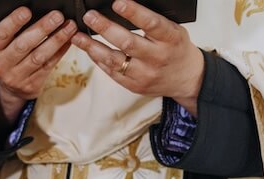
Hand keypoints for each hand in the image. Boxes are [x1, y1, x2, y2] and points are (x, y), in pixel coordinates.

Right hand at [0, 8, 77, 121]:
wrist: (12, 89)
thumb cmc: (10, 58)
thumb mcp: (4, 46)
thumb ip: (15, 33)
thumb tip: (39, 13)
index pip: (1, 34)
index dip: (13, 22)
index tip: (27, 11)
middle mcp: (1, 65)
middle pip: (22, 45)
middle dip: (42, 29)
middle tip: (57, 16)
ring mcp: (16, 77)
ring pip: (38, 56)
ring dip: (56, 40)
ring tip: (69, 27)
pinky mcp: (31, 85)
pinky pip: (48, 65)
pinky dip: (60, 51)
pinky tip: (69, 40)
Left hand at [71, 0, 204, 115]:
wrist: (185, 79)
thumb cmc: (175, 48)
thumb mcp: (172, 31)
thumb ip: (153, 23)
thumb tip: (124, 7)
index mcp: (170, 39)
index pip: (151, 24)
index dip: (134, 13)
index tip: (117, 2)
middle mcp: (157, 58)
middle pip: (127, 42)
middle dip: (105, 28)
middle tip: (89, 16)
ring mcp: (144, 74)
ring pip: (114, 60)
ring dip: (93, 47)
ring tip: (78, 36)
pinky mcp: (133, 85)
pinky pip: (111, 72)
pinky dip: (98, 59)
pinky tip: (88, 49)